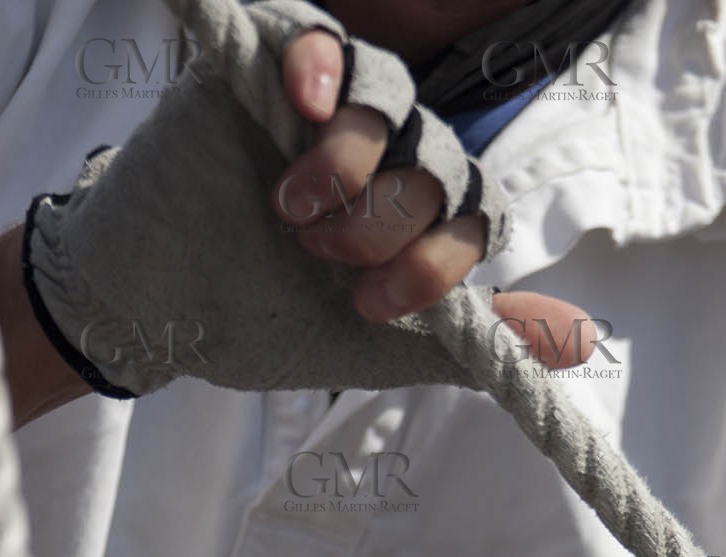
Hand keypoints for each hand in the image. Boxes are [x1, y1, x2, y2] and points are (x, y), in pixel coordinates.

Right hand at [22, 0, 591, 398]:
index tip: (375, 303)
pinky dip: (322, 66)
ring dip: (352, 163)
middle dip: (384, 225)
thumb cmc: (256, 323)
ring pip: (393, 96)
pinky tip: (306, 103)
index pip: (474, 206)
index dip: (439, 254)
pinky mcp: (261, 71)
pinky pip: (320, 39)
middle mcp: (382, 153)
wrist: (155, 314)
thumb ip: (466, 341)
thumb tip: (571, 339)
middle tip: (317, 258)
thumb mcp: (371, 348)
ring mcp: (325, 109)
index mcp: (412, 212)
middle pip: (439, 156)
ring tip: (294, 207)